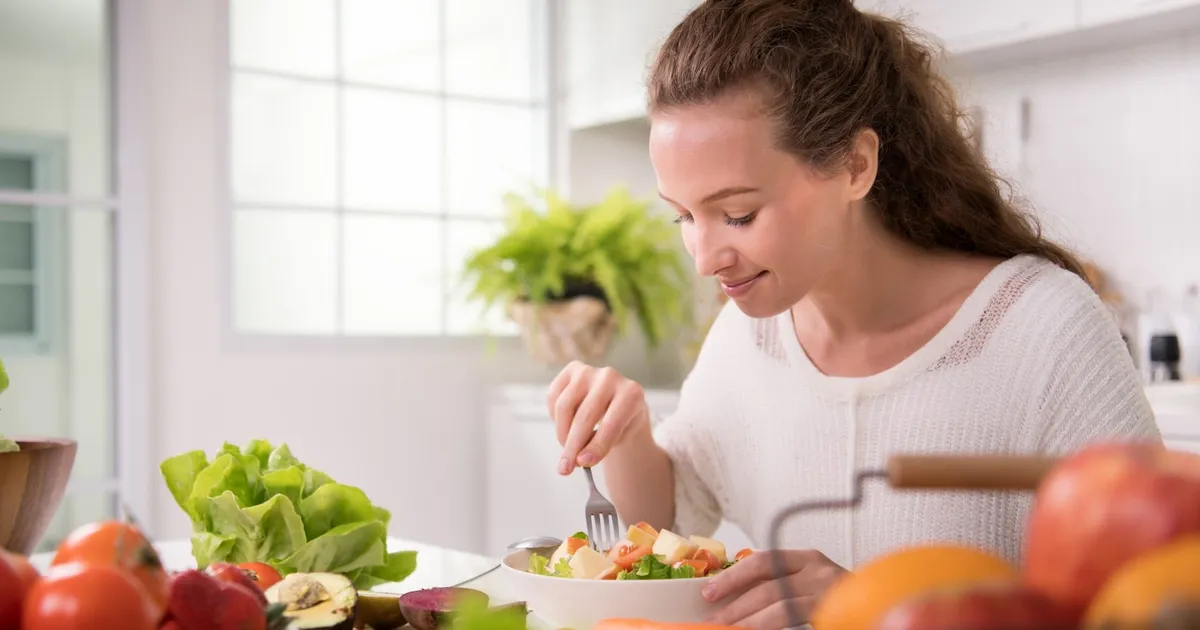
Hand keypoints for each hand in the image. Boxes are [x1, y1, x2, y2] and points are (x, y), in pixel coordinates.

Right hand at [546, 361, 650, 474]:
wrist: (619, 402)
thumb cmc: (622, 423)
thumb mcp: (621, 437)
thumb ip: (602, 447)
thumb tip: (578, 459)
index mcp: (631, 394)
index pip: (611, 424)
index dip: (596, 446)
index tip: (584, 464)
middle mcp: (610, 377)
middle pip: (584, 416)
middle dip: (573, 446)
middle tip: (565, 468)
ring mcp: (589, 370)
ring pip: (564, 406)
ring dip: (562, 434)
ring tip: (568, 449)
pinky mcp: (571, 370)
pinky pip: (553, 397)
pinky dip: (555, 417)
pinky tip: (566, 426)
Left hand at [703, 549, 846, 628]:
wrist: (878, 609)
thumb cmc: (834, 599)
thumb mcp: (805, 584)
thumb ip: (778, 586)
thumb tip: (732, 601)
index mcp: (807, 558)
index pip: (763, 561)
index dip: (733, 576)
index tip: (707, 592)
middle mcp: (819, 570)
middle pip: (768, 585)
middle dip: (735, 604)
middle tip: (712, 620)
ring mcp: (830, 592)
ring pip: (780, 607)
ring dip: (749, 621)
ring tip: (728, 629)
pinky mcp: (836, 612)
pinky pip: (795, 618)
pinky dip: (769, 627)